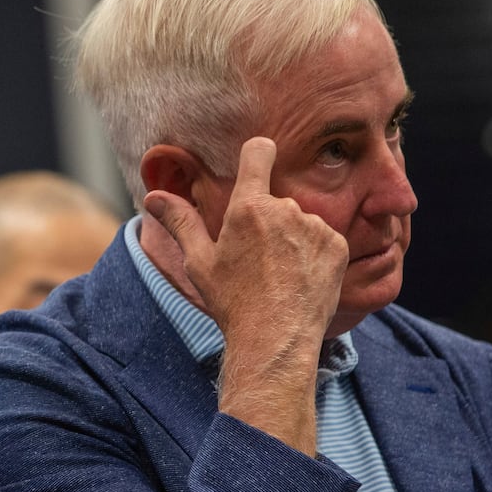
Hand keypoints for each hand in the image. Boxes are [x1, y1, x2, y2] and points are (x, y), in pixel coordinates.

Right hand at [144, 137, 348, 454]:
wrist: (276, 340)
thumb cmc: (232, 303)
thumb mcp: (199, 263)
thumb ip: (180, 222)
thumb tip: (153, 196)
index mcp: (248, 207)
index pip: (258, 151)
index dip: (256, 154)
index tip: (255, 163)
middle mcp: (285, 208)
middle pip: (276, 200)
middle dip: (267, 221)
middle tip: (257, 261)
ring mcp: (315, 226)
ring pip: (300, 222)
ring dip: (292, 239)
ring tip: (280, 276)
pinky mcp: (337, 245)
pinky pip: (324, 239)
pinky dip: (314, 255)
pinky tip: (301, 281)